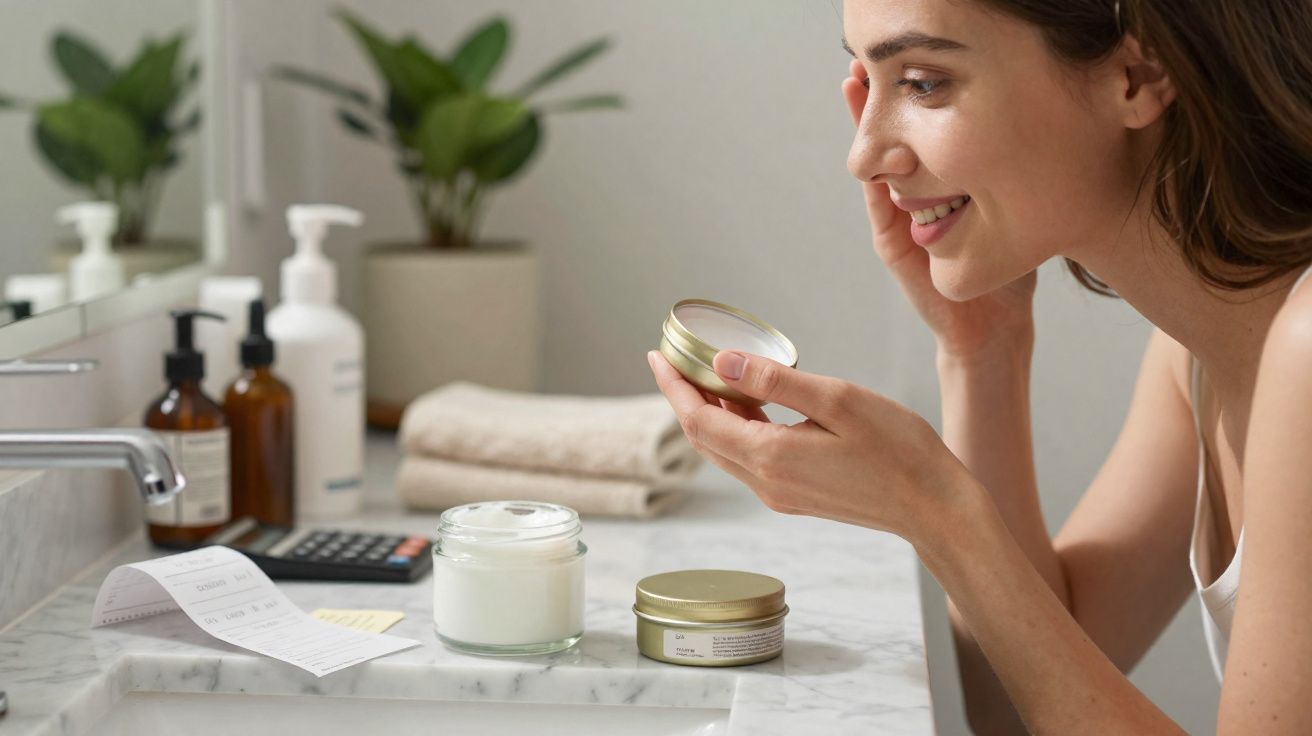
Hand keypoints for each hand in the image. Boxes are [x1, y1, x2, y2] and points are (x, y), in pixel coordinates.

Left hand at [647, 348, 970, 540]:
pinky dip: (736, 427)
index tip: (657, 355)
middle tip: (675, 359)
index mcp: (770, 457)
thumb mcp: (837, 400)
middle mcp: (765, 482)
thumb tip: (723, 363)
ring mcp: (779, 493)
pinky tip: (748, 402)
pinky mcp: (794, 496)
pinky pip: (748, 458)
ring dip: (709, 412)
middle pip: (704, 437)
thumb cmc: (898, 451)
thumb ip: (776, 381)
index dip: (673, 386)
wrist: (934, 508)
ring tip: (706, 373)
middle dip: (684, 396)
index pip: (698, 420)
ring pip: (724, 449)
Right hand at [842, 60, 1036, 359]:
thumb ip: (1013, 175)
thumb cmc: (1010, 267)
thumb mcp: (1015, 206)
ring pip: (875, 161)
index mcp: (940, 183)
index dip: (909, 96)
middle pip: (888, 136)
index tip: (906, 59)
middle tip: (866, 58)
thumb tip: (1046, 123)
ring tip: (855, 85)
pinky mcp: (892, 244)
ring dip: (864, 125)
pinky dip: (872, 174)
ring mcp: (897, 217)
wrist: (995, 324)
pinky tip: (869, 146)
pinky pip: (878, 201)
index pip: (918, 131)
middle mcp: (913, 195)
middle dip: (877, 97)